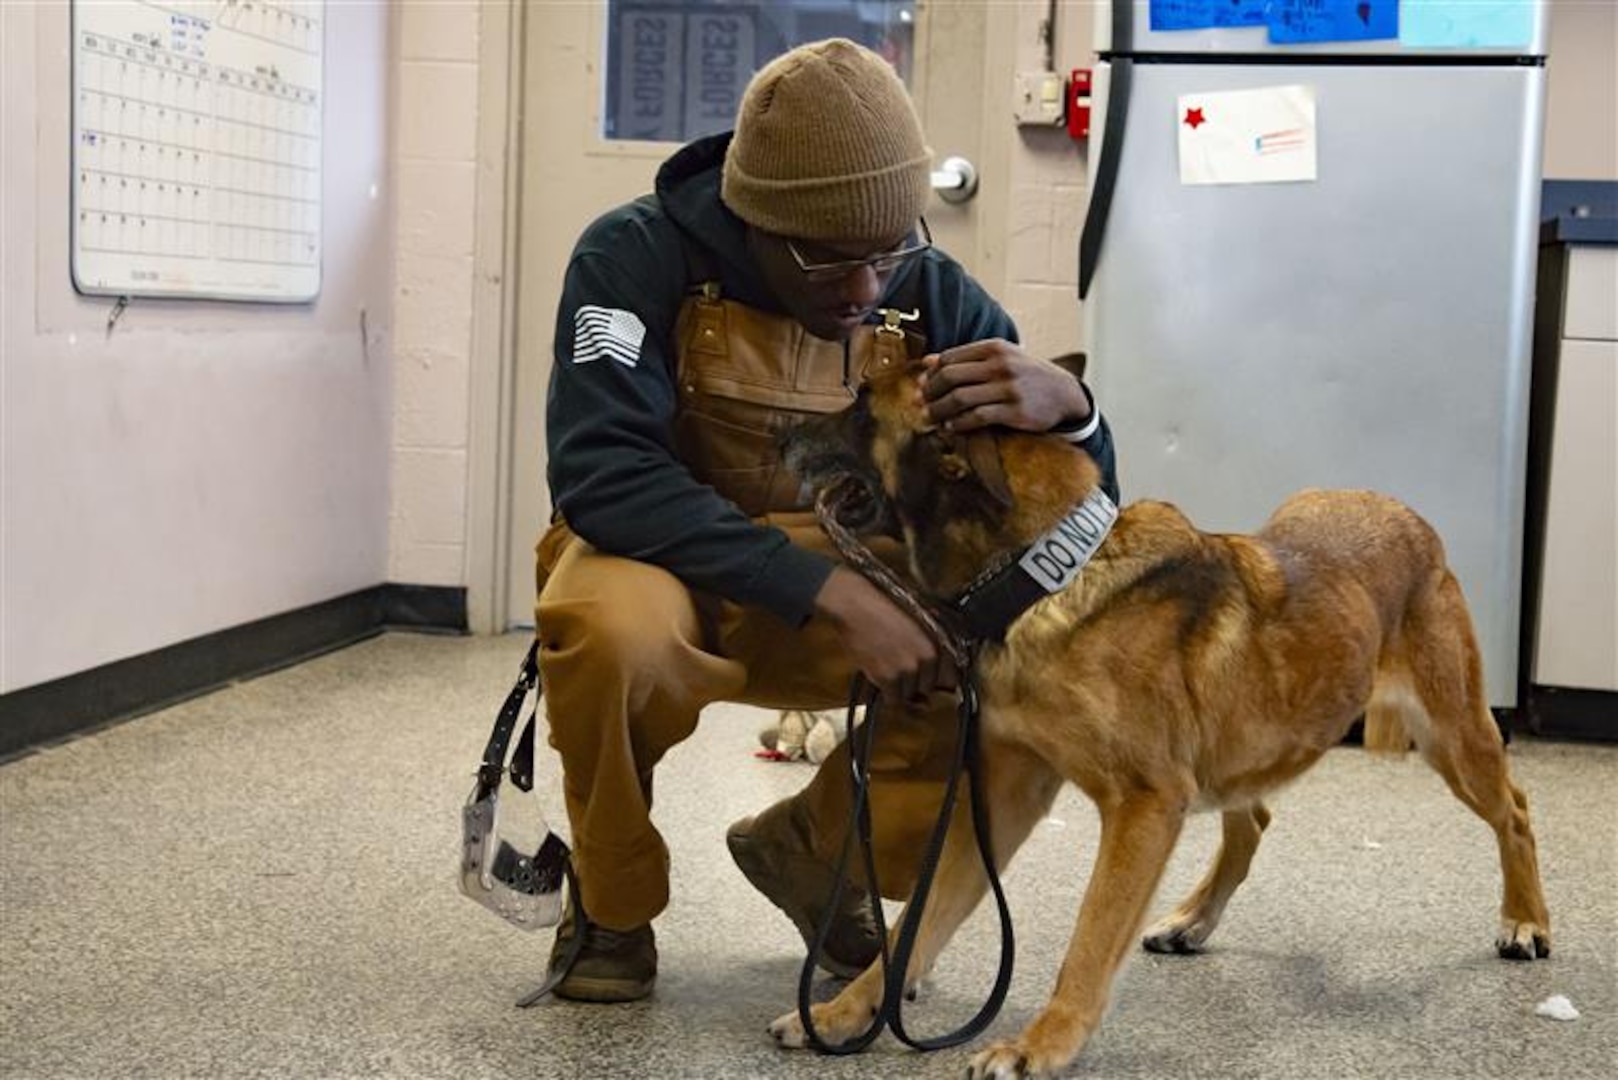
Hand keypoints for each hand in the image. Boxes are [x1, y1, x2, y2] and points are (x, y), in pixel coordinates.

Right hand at [813, 567, 957, 702]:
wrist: (854, 605)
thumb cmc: (883, 608)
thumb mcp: (918, 622)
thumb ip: (931, 649)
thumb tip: (931, 680)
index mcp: (939, 642)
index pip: (951, 679)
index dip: (938, 679)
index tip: (928, 677)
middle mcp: (928, 658)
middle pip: (928, 688)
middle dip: (916, 681)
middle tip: (900, 665)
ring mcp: (909, 669)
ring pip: (910, 695)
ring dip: (900, 687)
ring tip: (887, 664)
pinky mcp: (888, 678)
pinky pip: (893, 699)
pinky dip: (886, 692)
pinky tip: (879, 672)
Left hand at [922, 339, 1089, 433]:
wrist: (1065, 394)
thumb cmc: (1026, 376)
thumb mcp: (1001, 359)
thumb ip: (966, 359)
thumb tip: (926, 362)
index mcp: (994, 348)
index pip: (950, 358)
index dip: (930, 374)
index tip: (921, 386)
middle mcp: (1001, 365)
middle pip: (950, 377)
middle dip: (930, 392)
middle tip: (920, 404)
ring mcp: (1009, 388)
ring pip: (959, 398)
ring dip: (939, 410)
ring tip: (931, 417)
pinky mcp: (1015, 411)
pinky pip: (977, 417)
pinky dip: (958, 423)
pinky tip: (951, 427)